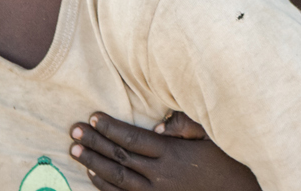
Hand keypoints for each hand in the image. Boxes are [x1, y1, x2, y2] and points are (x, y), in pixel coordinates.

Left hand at [70, 111, 260, 190]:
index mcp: (172, 154)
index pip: (132, 139)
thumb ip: (186, 126)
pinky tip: (93, 176)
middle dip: (94, 143)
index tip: (93, 116)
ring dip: (93, 164)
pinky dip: (105, 186)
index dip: (110, 127)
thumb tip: (160, 124)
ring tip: (76, 151)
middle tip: (74, 130)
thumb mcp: (212, 136)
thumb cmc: (226, 161)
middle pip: (119, 157)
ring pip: (116, 179)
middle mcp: (160, 175)